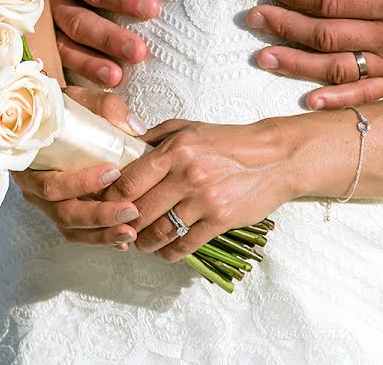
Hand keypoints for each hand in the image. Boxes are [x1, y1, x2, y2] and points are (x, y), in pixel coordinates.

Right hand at [11, 86, 148, 249]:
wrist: (50, 120)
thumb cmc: (63, 111)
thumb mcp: (79, 100)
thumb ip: (105, 106)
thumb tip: (135, 128)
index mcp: (30, 163)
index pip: (50, 183)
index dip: (79, 184)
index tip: (114, 172)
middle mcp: (34, 188)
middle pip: (62, 212)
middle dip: (98, 215)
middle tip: (131, 210)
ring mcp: (47, 204)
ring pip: (70, 228)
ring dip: (101, 234)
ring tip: (131, 232)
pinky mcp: (62, 213)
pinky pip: (78, 233)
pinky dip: (100, 238)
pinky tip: (124, 240)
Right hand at [52, 0, 160, 86]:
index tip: (153, 9)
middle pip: (80, 22)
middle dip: (110, 38)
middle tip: (140, 53)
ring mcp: (42, 24)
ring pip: (64, 47)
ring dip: (90, 65)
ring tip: (117, 79)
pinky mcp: (39, 42)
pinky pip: (53, 63)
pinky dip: (70, 80)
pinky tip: (92, 96)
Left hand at [99, 119, 297, 261]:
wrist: (275, 157)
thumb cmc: (229, 142)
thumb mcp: (189, 128)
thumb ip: (155, 137)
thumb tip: (123, 145)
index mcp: (175, 149)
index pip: (128, 180)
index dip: (110, 198)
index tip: (107, 205)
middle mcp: (187, 174)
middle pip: (139, 210)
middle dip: (125, 224)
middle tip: (121, 228)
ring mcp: (205, 199)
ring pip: (159, 232)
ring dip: (144, 243)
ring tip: (140, 243)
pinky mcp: (221, 220)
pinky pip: (184, 245)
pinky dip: (169, 253)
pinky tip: (165, 251)